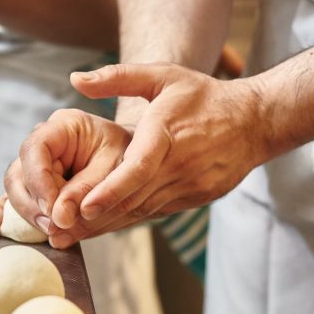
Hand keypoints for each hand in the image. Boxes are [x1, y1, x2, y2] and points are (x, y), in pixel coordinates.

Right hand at [0, 112, 131, 247]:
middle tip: (53, 226)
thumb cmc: (130, 156)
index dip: (38, 181)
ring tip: (49, 232)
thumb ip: (87, 191)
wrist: (140, 161)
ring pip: (16, 190)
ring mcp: (36, 167)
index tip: (52, 209)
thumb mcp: (116, 168)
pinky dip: (7, 215)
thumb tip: (58, 219)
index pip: (35, 149)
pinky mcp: (36, 187)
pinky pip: (15, 200)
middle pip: (19, 173)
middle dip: (32, 204)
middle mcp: (43, 144)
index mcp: (62, 127)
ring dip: (27, 214)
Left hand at [67, 62, 267, 225]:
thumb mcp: (164, 76)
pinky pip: (153, 213)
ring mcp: (188, 186)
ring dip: (105, 225)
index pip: (138, 167)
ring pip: (140, 211)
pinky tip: (99, 229)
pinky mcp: (193, 199)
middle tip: (58, 234)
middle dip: (94, 218)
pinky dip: (126, 221)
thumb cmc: (204, 96)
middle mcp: (179, 165)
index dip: (110, 190)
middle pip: (132, 198)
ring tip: (69, 237)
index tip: (83, 207)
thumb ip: (118, 76)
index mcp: (168, 134)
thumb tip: (74, 79)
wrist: (256, 122)